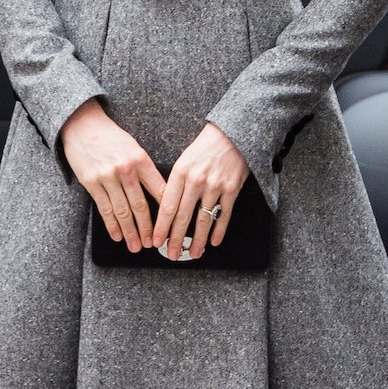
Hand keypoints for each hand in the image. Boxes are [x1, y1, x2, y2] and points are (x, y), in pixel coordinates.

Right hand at [60, 99, 166, 252]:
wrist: (82, 124)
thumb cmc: (110, 136)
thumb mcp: (133, 147)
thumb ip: (144, 169)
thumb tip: (157, 194)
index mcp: (141, 160)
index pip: (159, 190)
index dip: (166, 211)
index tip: (171, 226)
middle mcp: (125, 169)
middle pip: (140, 206)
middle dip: (147, 228)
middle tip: (152, 244)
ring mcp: (107, 177)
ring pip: (122, 211)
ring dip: (130, 232)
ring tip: (135, 245)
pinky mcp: (91, 182)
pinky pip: (104, 208)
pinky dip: (111, 224)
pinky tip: (117, 235)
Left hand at [152, 124, 249, 261]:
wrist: (231, 134)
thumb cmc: (203, 149)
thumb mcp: (182, 161)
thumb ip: (174, 184)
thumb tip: (165, 211)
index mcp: (180, 173)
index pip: (167, 206)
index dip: (161, 227)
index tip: (156, 241)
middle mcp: (196, 181)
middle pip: (183, 217)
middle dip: (175, 239)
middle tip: (172, 254)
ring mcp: (215, 186)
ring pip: (203, 219)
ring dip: (197, 240)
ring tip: (193, 253)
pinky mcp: (232, 189)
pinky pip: (224, 215)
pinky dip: (219, 230)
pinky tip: (214, 242)